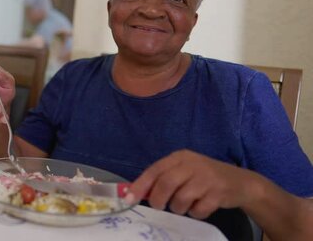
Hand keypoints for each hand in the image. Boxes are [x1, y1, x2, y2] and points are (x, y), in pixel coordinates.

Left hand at [130, 149, 261, 218]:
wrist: (241, 183)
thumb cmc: (204, 177)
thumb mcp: (183, 172)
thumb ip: (162, 179)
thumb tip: (135, 193)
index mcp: (180, 157)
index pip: (155, 170)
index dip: (140, 185)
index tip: (129, 198)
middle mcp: (192, 164)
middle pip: (166, 184)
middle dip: (158, 199)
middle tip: (159, 206)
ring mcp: (207, 178)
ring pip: (181, 199)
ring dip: (179, 208)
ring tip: (185, 204)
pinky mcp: (219, 193)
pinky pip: (198, 210)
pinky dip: (195, 213)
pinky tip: (201, 206)